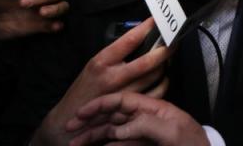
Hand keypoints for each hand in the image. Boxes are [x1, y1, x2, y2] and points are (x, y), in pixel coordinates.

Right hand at [33, 18, 169, 145]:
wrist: (68, 120)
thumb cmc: (83, 91)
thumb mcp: (93, 66)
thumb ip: (114, 55)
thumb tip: (139, 39)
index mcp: (102, 62)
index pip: (129, 40)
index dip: (147, 28)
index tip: (157, 20)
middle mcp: (113, 77)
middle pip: (148, 60)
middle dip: (165, 48)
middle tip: (173, 39)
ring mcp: (124, 94)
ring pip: (155, 76)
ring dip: (166, 65)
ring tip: (168, 57)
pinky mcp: (131, 108)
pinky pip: (156, 94)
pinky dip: (163, 83)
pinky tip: (163, 78)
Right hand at [67, 93, 207, 145]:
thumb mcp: (173, 133)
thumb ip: (145, 126)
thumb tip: (118, 128)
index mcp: (154, 110)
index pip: (123, 101)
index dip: (101, 104)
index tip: (80, 112)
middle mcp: (146, 121)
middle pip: (113, 117)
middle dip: (91, 122)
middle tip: (69, 130)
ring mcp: (144, 138)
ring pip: (113, 134)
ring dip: (93, 138)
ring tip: (74, 144)